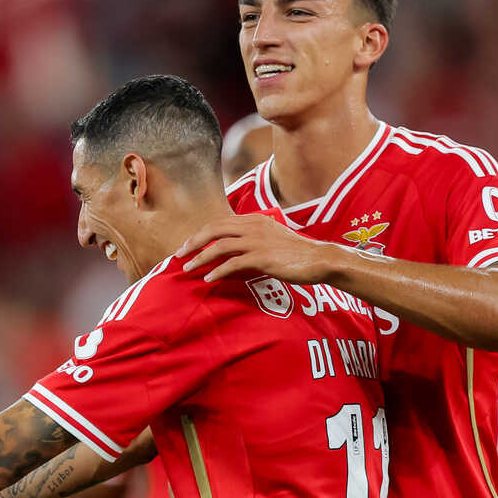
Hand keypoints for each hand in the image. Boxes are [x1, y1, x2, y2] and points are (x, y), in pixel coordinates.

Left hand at [177, 213, 347, 284]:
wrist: (319, 259)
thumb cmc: (296, 252)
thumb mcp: (272, 238)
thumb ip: (252, 239)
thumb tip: (232, 251)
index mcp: (254, 219)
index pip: (219, 223)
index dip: (200, 234)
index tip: (188, 246)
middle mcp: (253, 226)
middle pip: (213, 230)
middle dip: (193, 243)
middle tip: (178, 256)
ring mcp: (257, 241)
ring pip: (219, 246)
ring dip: (200, 258)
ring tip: (187, 269)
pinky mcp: (262, 257)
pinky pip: (233, 263)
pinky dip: (217, 271)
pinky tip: (208, 278)